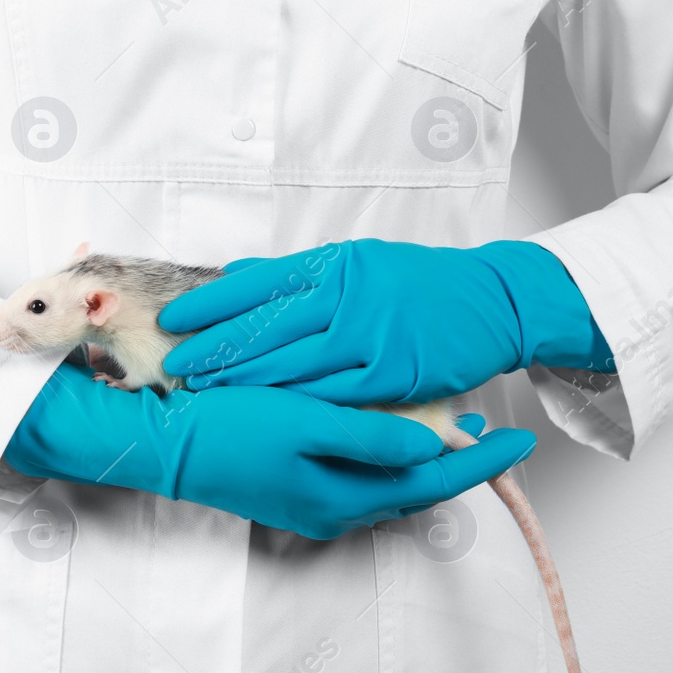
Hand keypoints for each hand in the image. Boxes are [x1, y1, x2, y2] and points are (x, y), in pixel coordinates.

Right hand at [4, 364, 534, 539]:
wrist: (164, 447)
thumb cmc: (230, 428)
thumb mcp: (306, 423)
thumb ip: (372, 437)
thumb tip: (432, 447)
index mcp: (344, 497)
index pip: (433, 482)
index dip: (481, 462)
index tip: (520, 441)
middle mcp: (334, 510)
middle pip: (416, 490)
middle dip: (458, 462)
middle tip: (493, 430)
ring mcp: (313, 505)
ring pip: (389, 486)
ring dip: (422, 458)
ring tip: (452, 426)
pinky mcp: (294, 491)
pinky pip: (359, 478)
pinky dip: (386, 456)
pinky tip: (390, 430)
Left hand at [160, 239, 613, 405]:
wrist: (495, 301)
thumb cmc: (424, 284)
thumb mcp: (360, 263)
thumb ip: (302, 274)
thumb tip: (238, 274)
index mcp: (337, 264)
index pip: (259, 283)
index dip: (213, 303)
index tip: (177, 319)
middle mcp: (349, 294)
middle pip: (267, 324)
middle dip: (216, 345)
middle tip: (177, 362)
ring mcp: (371, 333)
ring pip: (294, 361)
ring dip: (245, 378)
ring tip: (205, 388)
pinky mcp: (392, 371)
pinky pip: (334, 391)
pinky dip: (295, 400)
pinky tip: (265, 409)